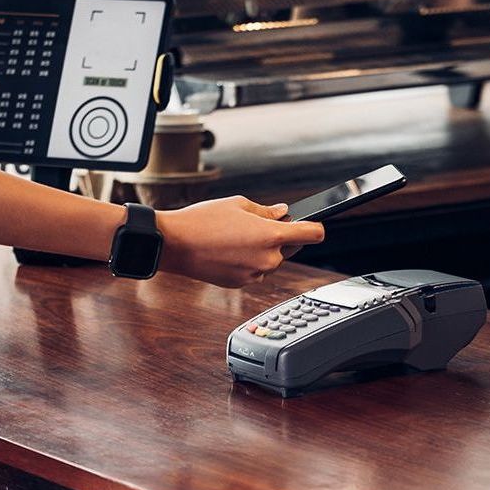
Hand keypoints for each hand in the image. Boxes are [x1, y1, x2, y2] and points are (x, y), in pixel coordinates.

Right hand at [156, 196, 324, 287]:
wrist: (174, 245)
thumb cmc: (202, 220)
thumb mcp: (237, 204)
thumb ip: (266, 211)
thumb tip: (282, 213)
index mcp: (271, 236)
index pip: (312, 234)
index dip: (315, 227)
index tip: (312, 224)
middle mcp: (268, 259)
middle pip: (291, 248)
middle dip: (280, 237)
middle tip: (254, 225)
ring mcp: (255, 275)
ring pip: (270, 260)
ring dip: (262, 250)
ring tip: (234, 237)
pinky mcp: (241, 284)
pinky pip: (254, 271)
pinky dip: (247, 261)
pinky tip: (227, 250)